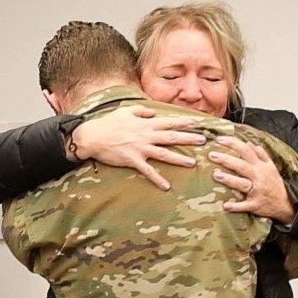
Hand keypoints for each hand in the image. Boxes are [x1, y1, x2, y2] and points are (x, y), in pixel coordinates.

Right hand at [70, 105, 205, 190]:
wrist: (93, 136)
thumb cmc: (108, 123)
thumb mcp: (126, 111)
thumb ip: (141, 111)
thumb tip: (153, 112)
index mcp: (146, 123)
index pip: (169, 121)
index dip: (184, 122)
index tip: (198, 122)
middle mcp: (146, 135)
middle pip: (171, 136)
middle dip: (189, 138)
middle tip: (203, 141)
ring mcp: (140, 148)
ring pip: (164, 153)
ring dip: (179, 159)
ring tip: (192, 163)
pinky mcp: (133, 160)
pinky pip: (148, 171)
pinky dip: (157, 179)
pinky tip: (167, 186)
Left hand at [209, 137, 295, 223]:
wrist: (285, 203)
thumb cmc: (274, 183)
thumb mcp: (270, 166)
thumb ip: (260, 153)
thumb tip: (248, 143)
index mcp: (261, 166)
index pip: (246, 151)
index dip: (233, 144)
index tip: (219, 139)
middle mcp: (258, 177)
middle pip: (241, 166)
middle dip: (226, 160)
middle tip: (211, 155)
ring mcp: (257, 191)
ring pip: (242, 184)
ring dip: (229, 179)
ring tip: (216, 175)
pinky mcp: (255, 205)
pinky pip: (245, 206)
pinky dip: (236, 206)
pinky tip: (225, 205)